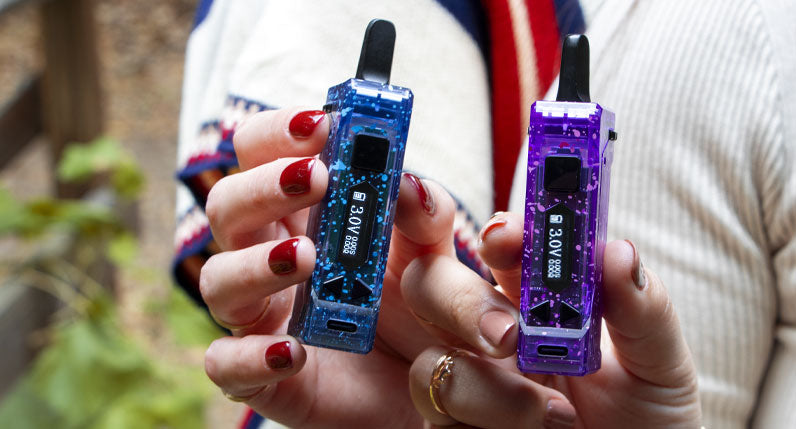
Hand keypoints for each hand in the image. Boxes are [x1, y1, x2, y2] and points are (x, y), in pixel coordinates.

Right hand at [199, 107, 472, 426]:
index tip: (318, 123)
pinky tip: (294, 351)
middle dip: (263, 186)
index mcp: (300, 213)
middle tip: (313, 178)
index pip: (260, 155)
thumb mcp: (430, 256)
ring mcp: (258, 315)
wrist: (426, 386)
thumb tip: (411, 181)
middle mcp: (266, 256)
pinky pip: (227, 365)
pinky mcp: (259, 373)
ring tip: (304, 256)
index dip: (277, 133)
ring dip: (255, 263)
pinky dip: (252, 357)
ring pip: (216, 279)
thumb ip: (426, 217)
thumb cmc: (414, 307)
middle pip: (227, 205)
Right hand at [404, 212, 701, 427]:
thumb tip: (617, 251)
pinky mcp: (455, 425)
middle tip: (508, 335)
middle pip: (430, 285)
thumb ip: (642, 311)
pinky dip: (491, 418)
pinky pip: (440, 411)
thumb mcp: (658, 367)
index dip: (496, 235)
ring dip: (492, 387)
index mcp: (537, 302)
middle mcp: (492, 333)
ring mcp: (469, 381)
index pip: (501, 248)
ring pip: (433, 358)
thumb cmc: (646, 422)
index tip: (508, 239)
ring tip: (558, 413)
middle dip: (459, 300)